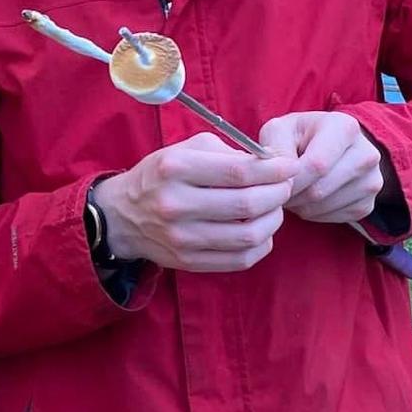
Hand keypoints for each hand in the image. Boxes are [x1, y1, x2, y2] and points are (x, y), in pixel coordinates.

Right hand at [92, 132, 294, 273]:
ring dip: (273, 220)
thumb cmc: (161, 176)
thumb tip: (268, 163)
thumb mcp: (185, 150)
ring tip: (274, 208)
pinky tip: (261, 231)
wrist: (122, 216)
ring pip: (248, 235)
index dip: (273, 169)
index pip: (238, 171)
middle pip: (247, 203)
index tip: (289, 166)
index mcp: (176, 169)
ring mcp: (182, 238)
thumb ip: (226, 152)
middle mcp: (177, 204)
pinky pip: (240, 259)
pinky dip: (261, 245)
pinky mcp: (188, 262)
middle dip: (278, 193)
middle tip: (285, 186)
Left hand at [258, 111, 382, 225]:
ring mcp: (372, 181)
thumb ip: (275, 149)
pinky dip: (313, 213)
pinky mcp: (368, 204)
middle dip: (291, 195)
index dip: (289, 180)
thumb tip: (281, 179)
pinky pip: (332, 218)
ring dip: (299, 205)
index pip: (316, 165)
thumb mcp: (280, 130)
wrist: (329, 145)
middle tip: (279, 188)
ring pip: (323, 207)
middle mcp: (367, 154)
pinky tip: (308, 198)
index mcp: (345, 128)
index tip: (274, 181)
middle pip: (318, 190)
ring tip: (294, 190)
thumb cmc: (299, 136)